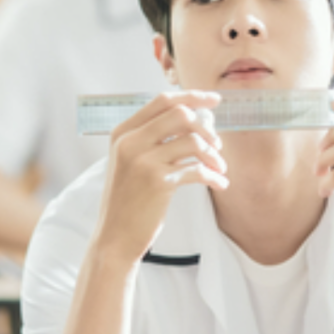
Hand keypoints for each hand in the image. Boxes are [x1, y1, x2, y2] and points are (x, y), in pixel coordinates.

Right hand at [93, 91, 226, 266]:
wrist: (114, 237)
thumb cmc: (127, 200)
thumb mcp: (129, 162)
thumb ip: (151, 139)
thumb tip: (192, 119)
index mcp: (122, 133)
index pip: (162, 101)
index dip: (192, 96)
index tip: (214, 100)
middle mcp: (130, 142)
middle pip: (180, 114)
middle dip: (206, 128)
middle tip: (217, 146)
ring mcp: (143, 161)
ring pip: (193, 141)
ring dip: (213, 155)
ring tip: (219, 168)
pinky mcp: (158, 182)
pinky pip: (197, 169)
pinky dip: (214, 176)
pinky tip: (220, 184)